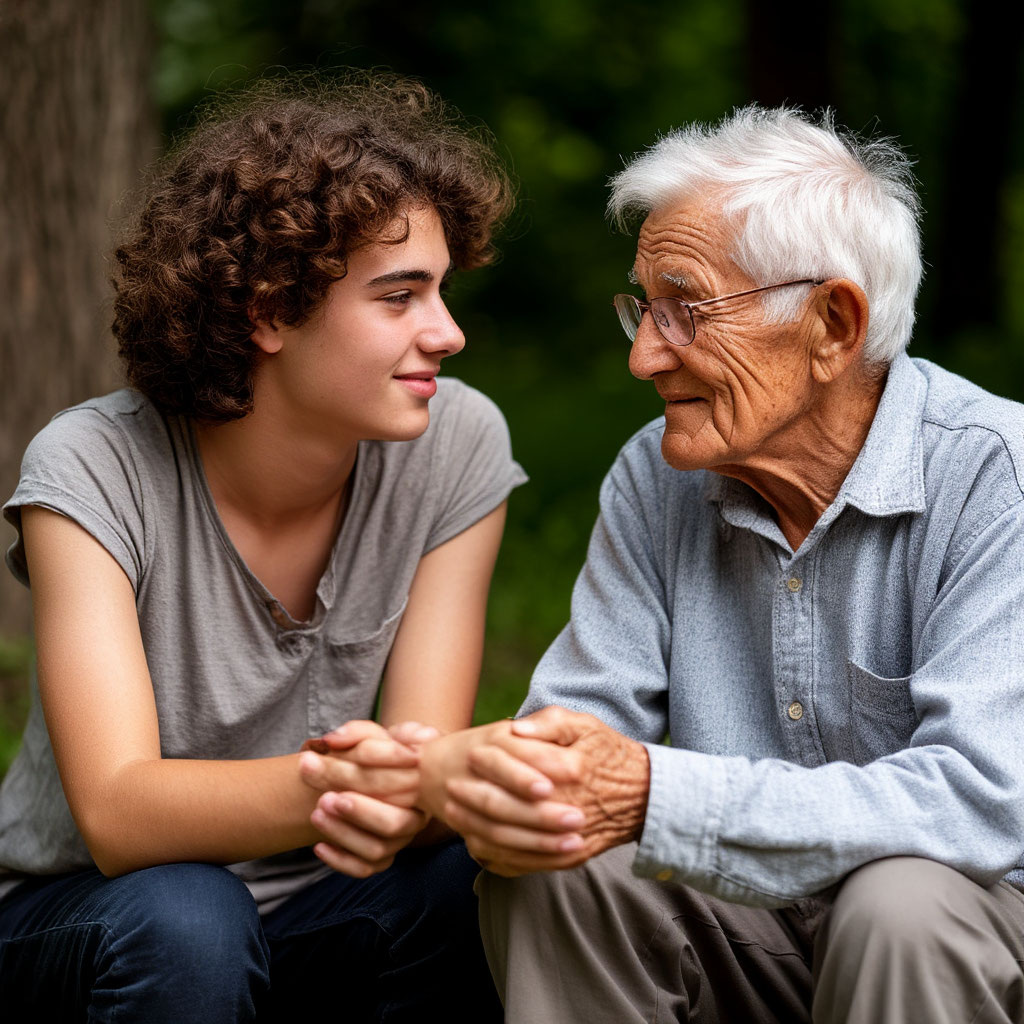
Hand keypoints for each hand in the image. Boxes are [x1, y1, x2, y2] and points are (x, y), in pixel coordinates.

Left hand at [300, 720, 438, 876]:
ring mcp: (401, 838)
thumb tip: (334, 739)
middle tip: (324, 797)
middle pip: (393, 822)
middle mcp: (416, 814)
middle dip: (357, 812)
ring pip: (378, 848)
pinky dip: (340, 860)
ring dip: (344, 834)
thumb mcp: (371, 735)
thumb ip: (357, 732)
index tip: (319, 763)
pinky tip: (318, 845)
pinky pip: (366, 868)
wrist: (378, 777)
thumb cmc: (377, 752)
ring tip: (316, 813)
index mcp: (420, 781)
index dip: (357, 774)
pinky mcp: (384, 857)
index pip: (394, 782)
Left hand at [443, 707, 650, 876]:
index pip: (517, 770)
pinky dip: (497, 857)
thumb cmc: (607, 753)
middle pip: (507, 811)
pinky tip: (477, 843)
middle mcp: (568, 808)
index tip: (465, 756)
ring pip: (512, 843)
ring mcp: (568, 838)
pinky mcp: (568, 857)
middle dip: (473, 801)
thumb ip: (549, 722)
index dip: (487, 764)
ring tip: (454, 818)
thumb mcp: (584, 725)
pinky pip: (525, 864)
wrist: (644, 796)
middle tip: (449, 791)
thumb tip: (514, 728)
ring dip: (477, 831)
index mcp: (569, 771)